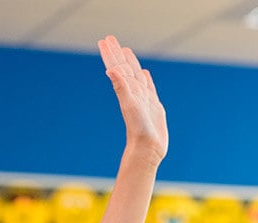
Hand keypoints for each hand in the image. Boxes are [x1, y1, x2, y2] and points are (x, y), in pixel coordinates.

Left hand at [98, 35, 167, 164]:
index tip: (104, 41)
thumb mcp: (129, 105)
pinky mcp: (153, 107)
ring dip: (130, 63)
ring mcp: (143, 99)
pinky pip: (148, 88)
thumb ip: (121, 87)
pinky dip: (145, 79)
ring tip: (125, 51)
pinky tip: (143, 74)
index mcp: (127, 90)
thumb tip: (110, 70)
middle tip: (110, 38)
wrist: (148, 149)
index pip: (117, 67)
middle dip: (117, 53)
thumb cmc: (138, 129)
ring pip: (136, 76)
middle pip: (124, 67)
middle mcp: (134, 92)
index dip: (111, 54)